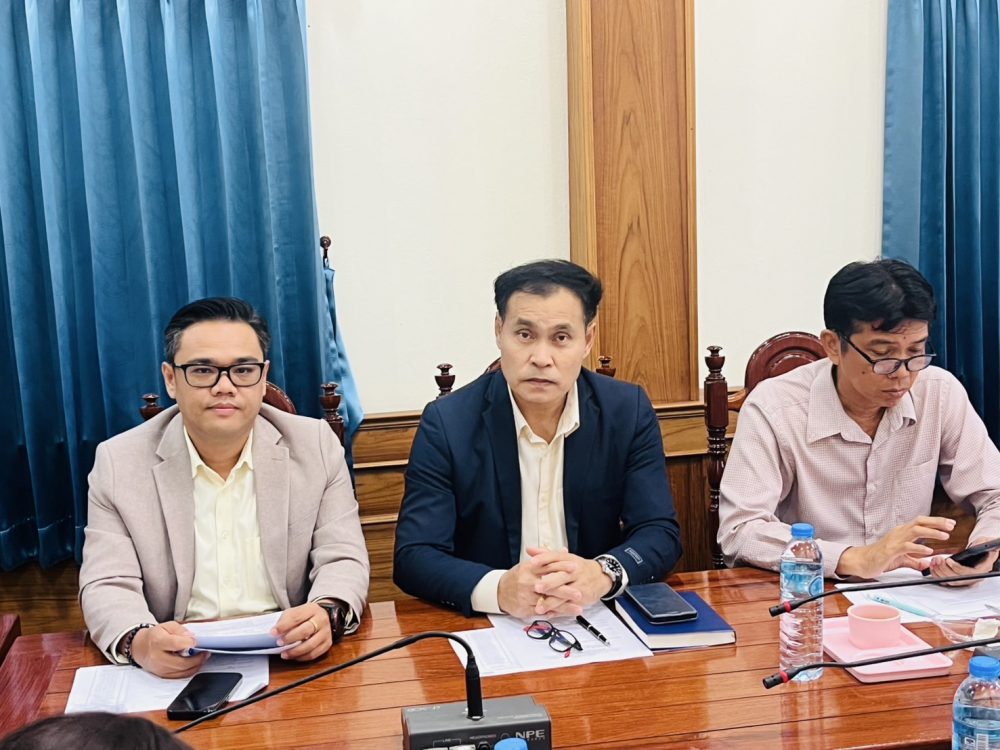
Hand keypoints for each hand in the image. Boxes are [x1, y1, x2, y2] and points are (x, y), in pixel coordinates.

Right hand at [130, 621, 207, 678]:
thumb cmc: (154, 636)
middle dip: (197, 659)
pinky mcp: (162, 675)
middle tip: (206, 652)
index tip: (197, 641)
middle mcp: (158, 657)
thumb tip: (191, 637)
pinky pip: (179, 676)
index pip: (176, 644)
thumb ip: (180, 630)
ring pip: (182, 671)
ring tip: (203, 658)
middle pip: (181, 662)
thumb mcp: (166, 626)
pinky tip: (195, 665)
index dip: (189, 643)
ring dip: (196, 666)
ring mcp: (159, 668)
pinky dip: (189, 671)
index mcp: (158, 642)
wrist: (139, 648)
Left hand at [271, 603, 331, 660]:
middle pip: (305, 630)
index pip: (296, 617)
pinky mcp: (327, 643)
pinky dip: (302, 657)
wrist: (322, 617)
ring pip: (310, 645)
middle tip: (279, 643)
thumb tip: (275, 633)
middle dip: (290, 638)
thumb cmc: (305, 616)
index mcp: (312, 609)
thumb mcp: (295, 612)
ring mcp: (326, 632)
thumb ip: (286, 620)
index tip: (273, 633)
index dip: (283, 626)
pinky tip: (294, 656)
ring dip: (295, 651)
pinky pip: (314, 654)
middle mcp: (321, 620)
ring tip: (284, 654)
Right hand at [498, 548, 580, 618]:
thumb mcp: (530, 565)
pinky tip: (564, 615)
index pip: (548, 566)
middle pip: (549, 586)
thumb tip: (564, 551)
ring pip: (547, 602)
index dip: (562, 566)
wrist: (499, 592)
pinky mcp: (525, 609)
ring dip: (563, 606)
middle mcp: (527, 582)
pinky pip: (541, 611)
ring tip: (577, 608)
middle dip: (565, 590)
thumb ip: (548, 559)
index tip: (575, 567)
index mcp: (529, 569)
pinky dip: (553, 613)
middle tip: (579, 593)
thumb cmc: (518, 577)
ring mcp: (526, 596)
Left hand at [528, 547, 612, 615]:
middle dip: (549, 583)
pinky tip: (548, 614)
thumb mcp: (565, 558)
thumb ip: (546, 555)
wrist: (600, 577)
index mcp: (569, 560)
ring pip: (564, 594)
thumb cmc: (579, 568)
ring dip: (551, 602)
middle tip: (537, 587)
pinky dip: (558, 611)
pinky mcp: (582, 599)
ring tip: (539, 607)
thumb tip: (529, 550)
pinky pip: (569, 606)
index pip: (556, 557)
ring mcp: (579, 586)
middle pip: (561, 576)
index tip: (532, 563)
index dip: (544, 559)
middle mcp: (575, 572)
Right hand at [834, 515, 954, 578]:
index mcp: (902, 532)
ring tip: (944, 536)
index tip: (950, 524)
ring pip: (915, 531)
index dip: (936, 522)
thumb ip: (914, 561)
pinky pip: (907, 546)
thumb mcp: (901, 559)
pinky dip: (919, 547)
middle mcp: (899, 533)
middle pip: (920, 522)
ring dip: (931, 532)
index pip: (921, 522)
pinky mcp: (891, 549)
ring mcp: (895, 540)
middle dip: (937, 522)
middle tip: (951, 525)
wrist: (863, 561)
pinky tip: (928, 550)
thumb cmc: (880, 558)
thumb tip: (926, 564)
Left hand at [926, 536, 999, 585]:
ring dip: (939, 571)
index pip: (969, 574)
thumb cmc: (983, 547)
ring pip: (950, 581)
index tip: (948, 560)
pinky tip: (932, 566)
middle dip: (944, 569)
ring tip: (934, 560)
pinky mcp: (957, 579)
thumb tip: (976, 545)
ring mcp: (965, 580)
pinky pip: (945, 580)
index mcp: (982, 570)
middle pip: (957, 579)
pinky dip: (937, 574)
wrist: (983, 552)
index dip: (957, 568)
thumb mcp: (984, 542)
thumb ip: (980, 543)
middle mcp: (973, 578)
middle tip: (937, 559)